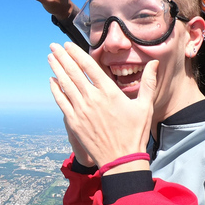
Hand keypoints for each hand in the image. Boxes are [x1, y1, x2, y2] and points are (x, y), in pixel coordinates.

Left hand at [48, 42, 157, 168]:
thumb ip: (149, 83)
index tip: (68, 44)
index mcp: (109, 92)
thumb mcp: (145, 106)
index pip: (89, 66)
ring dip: (57, 69)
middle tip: (54, 46)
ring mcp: (81, 110)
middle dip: (62, 57)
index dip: (76, 53)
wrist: (121, 159)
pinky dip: (55, 89)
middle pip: (74, 72)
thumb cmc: (135, 133)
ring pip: (65, 84)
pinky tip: (52, 81)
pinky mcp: (74, 122)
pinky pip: (61, 101)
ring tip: (50, 57)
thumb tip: (154, 63)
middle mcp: (93, 98)